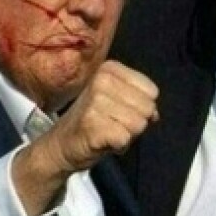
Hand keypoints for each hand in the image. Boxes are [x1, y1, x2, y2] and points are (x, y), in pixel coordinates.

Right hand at [12, 62, 157, 215]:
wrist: (61, 145)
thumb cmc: (93, 122)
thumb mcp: (117, 102)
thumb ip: (140, 102)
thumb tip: (155, 114)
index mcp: (109, 69)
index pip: (151, 91)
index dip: (141, 108)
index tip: (120, 112)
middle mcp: (101, 80)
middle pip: (147, 108)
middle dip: (136, 123)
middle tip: (113, 125)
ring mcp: (95, 101)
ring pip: (138, 124)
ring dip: (127, 135)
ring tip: (108, 132)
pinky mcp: (92, 124)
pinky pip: (125, 138)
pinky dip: (118, 146)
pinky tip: (103, 141)